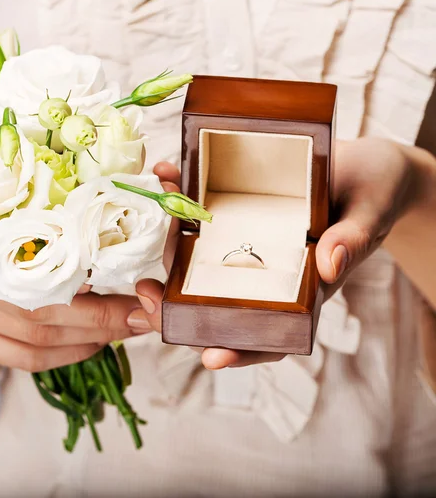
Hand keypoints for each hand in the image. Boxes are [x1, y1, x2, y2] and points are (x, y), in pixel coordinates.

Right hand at [0, 160, 184, 371]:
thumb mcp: (23, 208)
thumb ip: (63, 223)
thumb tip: (117, 236)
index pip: (51, 277)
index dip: (101, 295)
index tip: (141, 297)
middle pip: (44, 316)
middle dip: (103, 322)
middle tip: (140, 318)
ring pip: (35, 344)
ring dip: (88, 342)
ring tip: (121, 331)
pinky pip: (20, 360)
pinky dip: (62, 357)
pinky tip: (90, 346)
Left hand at [134, 140, 419, 369]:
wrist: (366, 166)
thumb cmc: (377, 196)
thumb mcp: (371, 217)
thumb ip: (354, 241)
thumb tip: (328, 265)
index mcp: (298, 287)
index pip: (267, 330)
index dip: (241, 349)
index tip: (210, 358)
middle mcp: (265, 268)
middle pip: (218, 297)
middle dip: (179, 304)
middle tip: (147, 297)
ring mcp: (247, 238)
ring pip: (201, 254)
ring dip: (170, 246)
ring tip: (152, 224)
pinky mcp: (237, 205)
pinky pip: (203, 205)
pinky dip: (183, 193)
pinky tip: (166, 175)